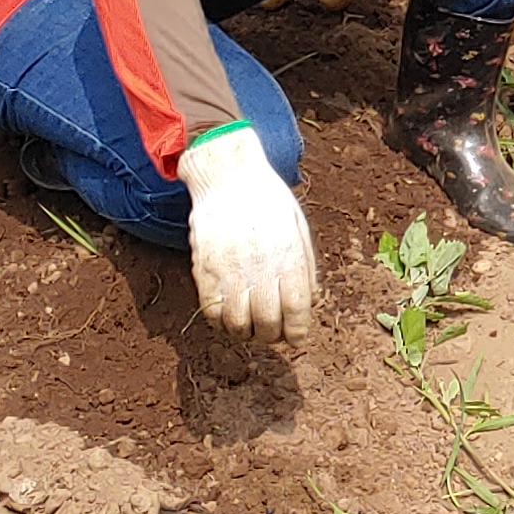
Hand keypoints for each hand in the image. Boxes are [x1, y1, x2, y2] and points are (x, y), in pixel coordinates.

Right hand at [181, 126, 318, 338]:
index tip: (297, 336)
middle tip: (273, 332)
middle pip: (267, 322)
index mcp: (288, 254)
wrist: (227, 177)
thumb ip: (305, 267)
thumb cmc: (267, 201)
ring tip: (251, 325)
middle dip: (273, 335)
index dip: (298, 331)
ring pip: (237, 324)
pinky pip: (212, 312)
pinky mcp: (204, 270)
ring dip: (247, 332)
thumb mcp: (298, 227)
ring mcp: (228, 269)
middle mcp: (259, 265)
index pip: (296, 308)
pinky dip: (222, 322)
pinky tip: (230, 313)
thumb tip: (309, 303)